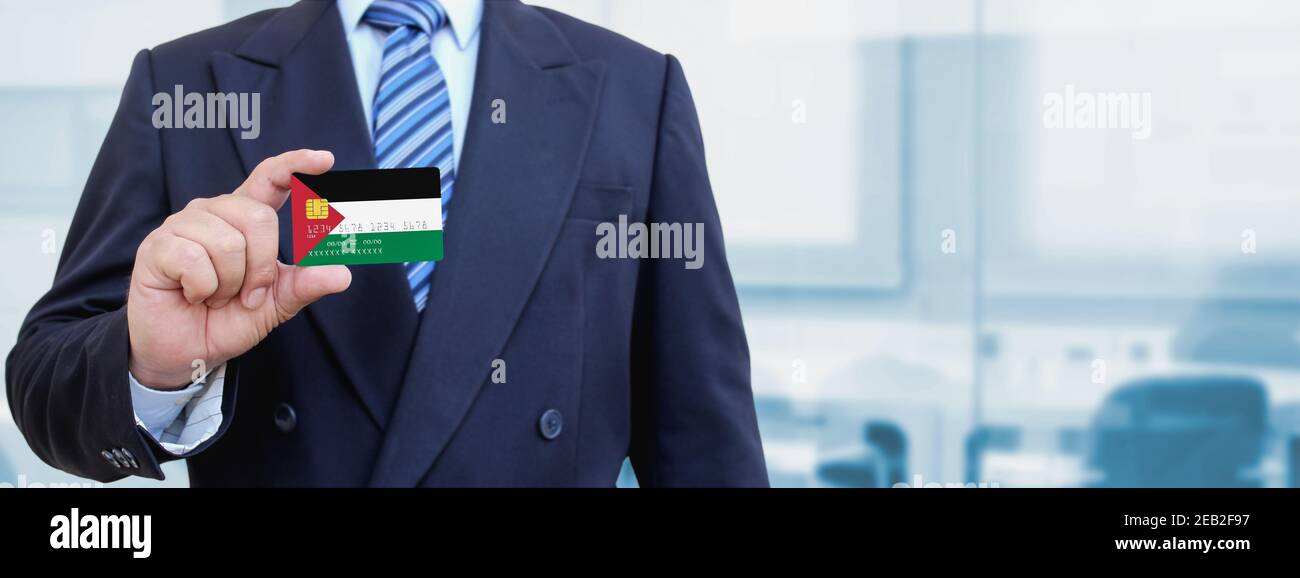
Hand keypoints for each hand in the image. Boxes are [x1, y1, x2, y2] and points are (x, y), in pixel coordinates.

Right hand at [127, 149, 351, 388]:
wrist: (185, 352)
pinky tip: (191, 295)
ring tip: (214, 296)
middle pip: (259, 218)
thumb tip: (343, 274)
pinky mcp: (157, 246)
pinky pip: (195, 259)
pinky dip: (203, 288)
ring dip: (229, 283)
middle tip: (247, 296)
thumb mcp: (275, 305)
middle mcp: (213, 212)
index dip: (295, 165)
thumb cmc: (226, 320)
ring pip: (228, 242)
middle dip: (262, 268)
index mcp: (243, 218)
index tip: (325, 160)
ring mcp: (182, 225)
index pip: (269, 179)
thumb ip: (305, 285)